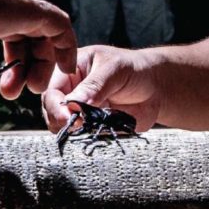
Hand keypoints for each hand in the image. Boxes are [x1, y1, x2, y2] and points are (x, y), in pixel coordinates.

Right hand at [0, 0, 76, 106]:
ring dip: (39, 64)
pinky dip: (65, 47)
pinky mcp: (30, 7)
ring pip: (40, 33)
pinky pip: (59, 27)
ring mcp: (13, 4)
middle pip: (19, 38)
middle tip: (11, 94)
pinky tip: (67, 68)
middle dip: (17, 69)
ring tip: (33, 88)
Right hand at [41, 45, 161, 132]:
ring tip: (92, 127)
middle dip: (61, 120)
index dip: (55, 105)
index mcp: (69, 71)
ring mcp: (79, 112)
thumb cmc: (134, 69)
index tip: (67, 117)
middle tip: (79, 125)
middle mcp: (70, 92)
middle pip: (51, 111)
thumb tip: (74, 105)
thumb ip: (94, 86)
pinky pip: (82, 137)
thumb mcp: (114, 70)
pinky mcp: (90, 127)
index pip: (51, 90)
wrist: (156, 88)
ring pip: (63, 127)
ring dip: (74, 131)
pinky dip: (88, 138)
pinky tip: (99, 132)